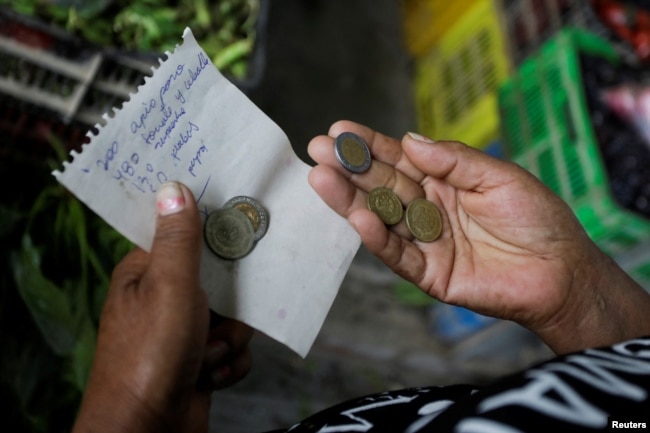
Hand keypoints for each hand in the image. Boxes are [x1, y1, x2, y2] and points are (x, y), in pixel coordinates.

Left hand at [73, 182, 251, 432]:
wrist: (150, 429)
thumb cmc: (152, 353)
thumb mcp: (169, 285)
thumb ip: (178, 239)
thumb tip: (172, 187)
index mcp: (146, 272)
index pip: (184, 236)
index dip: (212, 233)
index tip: (240, 230)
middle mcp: (163, 298)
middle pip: (219, 278)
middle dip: (231, 304)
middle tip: (221, 316)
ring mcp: (182, 331)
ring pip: (233, 315)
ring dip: (230, 338)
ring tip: (209, 353)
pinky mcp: (198, 359)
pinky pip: (233, 347)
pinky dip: (228, 362)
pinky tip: (210, 373)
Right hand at [309, 121, 649, 353]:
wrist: (562, 272)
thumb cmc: (538, 219)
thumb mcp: (499, 176)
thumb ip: (453, 160)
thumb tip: (409, 140)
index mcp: (444, 182)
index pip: (399, 160)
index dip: (370, 145)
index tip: (340, 130)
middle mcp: (428, 209)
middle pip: (381, 186)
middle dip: (349, 168)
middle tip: (318, 150)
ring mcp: (426, 242)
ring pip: (381, 218)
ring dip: (350, 200)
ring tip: (322, 179)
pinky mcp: (429, 274)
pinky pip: (397, 254)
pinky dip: (377, 238)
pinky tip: (357, 217)